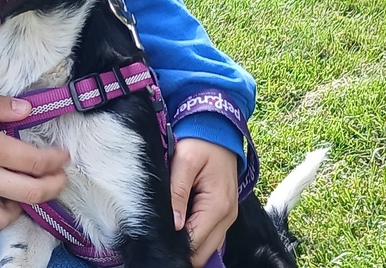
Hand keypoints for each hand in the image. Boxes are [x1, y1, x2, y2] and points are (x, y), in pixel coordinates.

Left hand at [169, 138, 239, 266]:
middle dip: (181, 250)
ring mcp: (229, 217)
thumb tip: (174, 225)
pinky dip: (197, 238)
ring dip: (190, 246)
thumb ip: (177, 193)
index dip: (174, 246)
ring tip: (169, 232)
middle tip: (159, 237)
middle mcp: (228, 216)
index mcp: (217, 205)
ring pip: (209, 249)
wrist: (219, 131)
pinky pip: (212, 238)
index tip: (156, 238)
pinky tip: (181, 228)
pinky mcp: (225, 214)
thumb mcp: (183, 161)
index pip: (195, 243)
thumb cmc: (200, 143)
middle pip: (203, 253)